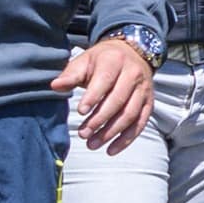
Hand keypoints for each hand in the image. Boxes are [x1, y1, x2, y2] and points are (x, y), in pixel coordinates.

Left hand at [57, 30, 156, 154]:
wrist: (132, 53)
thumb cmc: (102, 60)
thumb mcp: (85, 61)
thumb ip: (71, 75)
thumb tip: (54, 86)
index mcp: (115, 61)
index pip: (105, 80)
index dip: (93, 97)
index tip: (80, 112)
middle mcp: (133, 74)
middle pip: (118, 100)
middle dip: (100, 119)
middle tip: (83, 134)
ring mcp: (143, 90)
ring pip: (129, 114)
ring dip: (111, 132)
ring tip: (92, 144)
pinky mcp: (149, 103)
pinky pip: (140, 123)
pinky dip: (126, 139)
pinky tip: (111, 150)